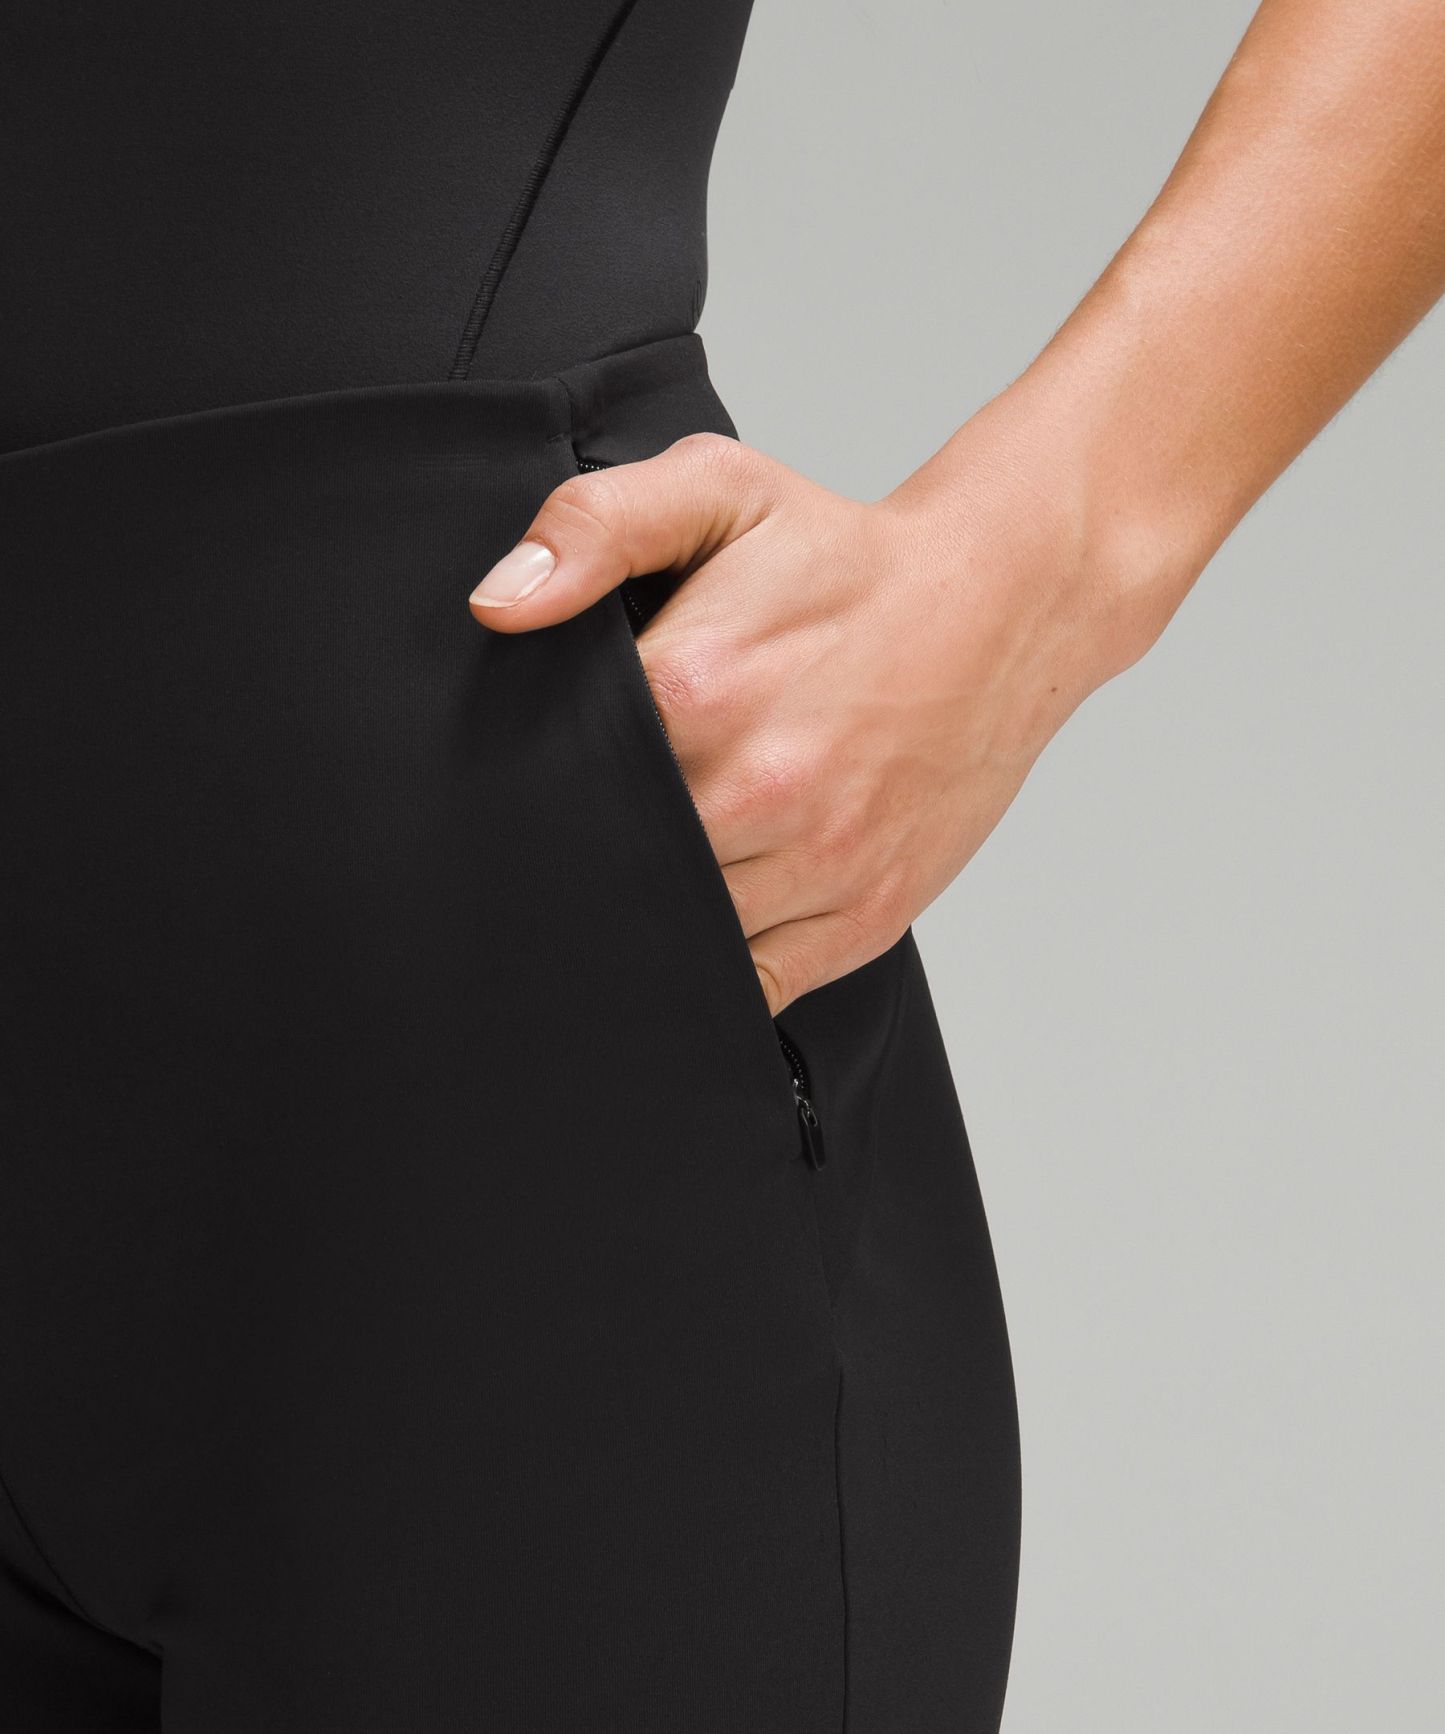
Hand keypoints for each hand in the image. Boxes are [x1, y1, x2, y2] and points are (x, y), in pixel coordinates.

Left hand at [467, 413, 1136, 1015]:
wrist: (1002, 606)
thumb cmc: (848, 560)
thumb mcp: (719, 492)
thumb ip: (594, 525)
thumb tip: (497, 604)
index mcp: (698, 688)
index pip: (562, 777)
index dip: (540, 786)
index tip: (536, 783)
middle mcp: (755, 789)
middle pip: (612, 864)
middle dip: (588, 855)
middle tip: (580, 836)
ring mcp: (816, 864)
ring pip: (677, 934)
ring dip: (647, 914)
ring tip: (641, 874)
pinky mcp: (863, 915)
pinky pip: (749, 988)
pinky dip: (711, 974)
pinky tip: (696, 932)